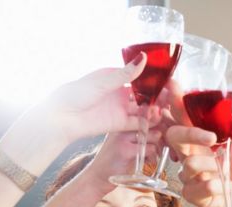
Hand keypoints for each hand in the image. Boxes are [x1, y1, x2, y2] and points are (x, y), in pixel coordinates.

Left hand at [21, 52, 158, 146]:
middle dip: (155, 96)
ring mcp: (119, 109)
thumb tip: (144, 58)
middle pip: (142, 94)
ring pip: (142, 109)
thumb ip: (126, 74)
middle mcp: (118, 93)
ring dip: (153, 109)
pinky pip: (136, 123)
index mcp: (113, 77)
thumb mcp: (103, 81)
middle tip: (169, 97)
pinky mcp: (118, 124)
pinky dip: (146, 122)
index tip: (167, 79)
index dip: (152, 79)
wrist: (62, 118)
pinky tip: (155, 119)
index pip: (137, 76)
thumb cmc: (76, 94)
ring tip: (163, 109)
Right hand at [81, 129, 161, 192]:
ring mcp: (123, 138)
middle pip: (153, 125)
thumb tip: (161, 131)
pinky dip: (152, 158)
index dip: (157, 125)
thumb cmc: (113, 161)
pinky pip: (149, 149)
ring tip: (150, 158)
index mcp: (121, 123)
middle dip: (160, 138)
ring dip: (156, 149)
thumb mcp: (124, 144)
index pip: (146, 116)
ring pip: (154, 137)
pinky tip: (146, 163)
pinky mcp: (125, 150)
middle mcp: (121, 127)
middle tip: (157, 149)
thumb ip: (139, 136)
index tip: (160, 136)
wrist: (96, 177)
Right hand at [165, 88, 231, 206]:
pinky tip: (221, 187)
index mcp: (199, 136)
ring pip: (188, 164)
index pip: (181, 116)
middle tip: (211, 137)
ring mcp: (188, 173)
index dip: (175, 101)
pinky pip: (194, 188)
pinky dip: (211, 187)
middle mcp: (190, 152)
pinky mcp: (191, 194)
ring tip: (225, 172)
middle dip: (191, 134)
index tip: (174, 85)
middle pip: (174, 136)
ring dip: (210, 167)